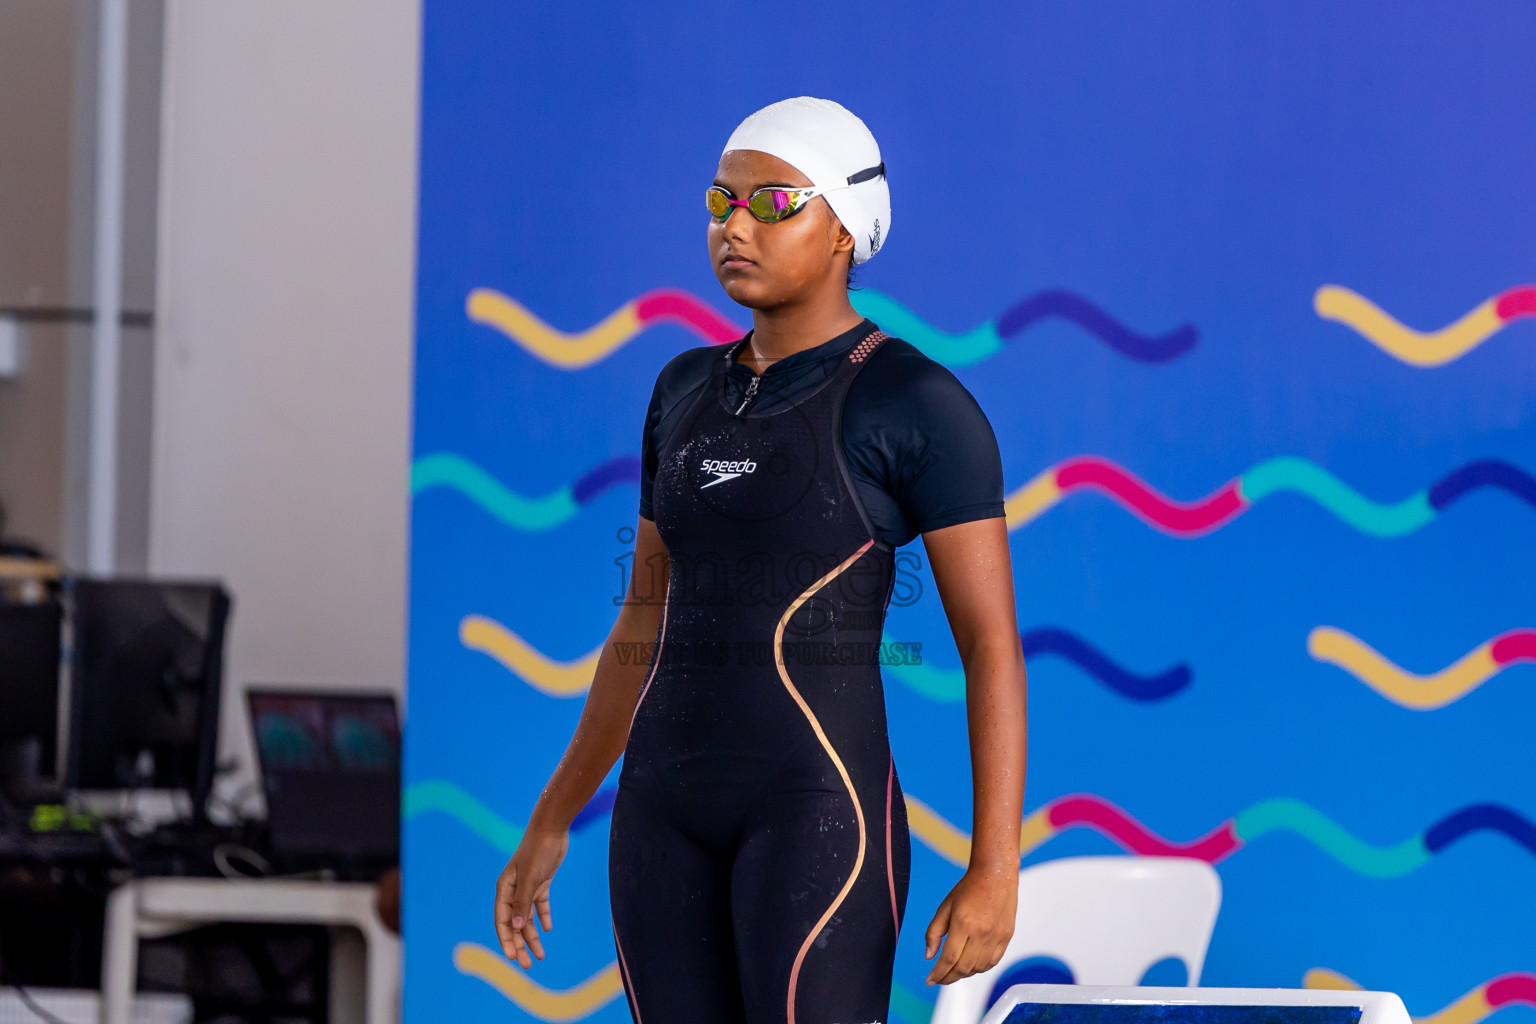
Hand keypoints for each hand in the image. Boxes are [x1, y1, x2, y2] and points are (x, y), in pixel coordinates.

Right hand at [493, 825, 568, 967]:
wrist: (552, 828)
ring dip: (533, 936)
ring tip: (541, 955)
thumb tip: (517, 928)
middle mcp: (513, 890)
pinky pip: (540, 905)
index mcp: (505, 889)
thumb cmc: (538, 850)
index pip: (503, 921)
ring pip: (527, 918)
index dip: (507, 940)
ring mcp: (527, 887)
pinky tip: (547, 929)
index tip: (513, 957)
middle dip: (520, 945)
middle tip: (529, 965)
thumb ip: (523, 903)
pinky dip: (543, 917)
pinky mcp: (541, 882)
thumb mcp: (531, 878)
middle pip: (515, 924)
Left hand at [923, 866, 1017, 984]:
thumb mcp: (945, 907)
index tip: (930, 980)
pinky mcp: (1006, 938)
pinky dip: (979, 968)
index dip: (938, 973)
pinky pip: (992, 962)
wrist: (995, 876)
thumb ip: (934, 932)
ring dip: (964, 974)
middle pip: (963, 967)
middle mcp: (981, 933)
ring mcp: (996, 937)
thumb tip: (928, 956)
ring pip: (978, 968)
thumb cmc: (969, 889)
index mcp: (963, 923)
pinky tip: (970, 965)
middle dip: (948, 977)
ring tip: (953, 971)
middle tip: (939, 979)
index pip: (949, 958)